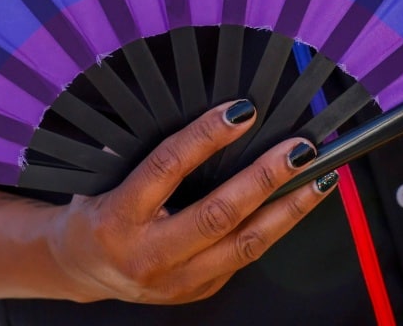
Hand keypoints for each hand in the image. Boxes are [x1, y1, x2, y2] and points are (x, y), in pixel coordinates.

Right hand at [47, 101, 337, 304]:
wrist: (84, 269)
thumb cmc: (99, 210)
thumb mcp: (105, 176)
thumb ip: (145, 151)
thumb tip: (209, 116)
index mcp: (120, 217)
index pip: (169, 168)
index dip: (207, 136)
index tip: (242, 112)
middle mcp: (150, 254)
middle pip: (218, 214)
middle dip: (264, 178)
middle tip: (298, 149)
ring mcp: (177, 280)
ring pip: (245, 244)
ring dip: (289, 210)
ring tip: (319, 180)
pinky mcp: (199, 291)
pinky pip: (244, 257)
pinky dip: (275, 228)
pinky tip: (295, 204)